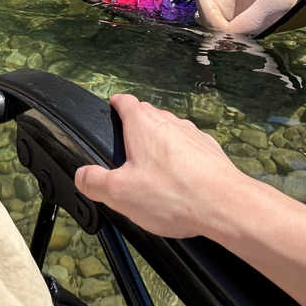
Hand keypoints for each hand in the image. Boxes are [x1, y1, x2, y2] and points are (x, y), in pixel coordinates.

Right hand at [74, 94, 243, 237]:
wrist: (224, 204)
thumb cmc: (172, 194)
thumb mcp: (120, 193)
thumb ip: (94, 182)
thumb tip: (81, 175)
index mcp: (143, 124)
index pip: (125, 102)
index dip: (115, 104)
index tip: (111, 107)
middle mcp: (168, 122)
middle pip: (148, 114)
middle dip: (135, 126)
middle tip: (126, 148)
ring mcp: (192, 134)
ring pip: (169, 130)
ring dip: (159, 143)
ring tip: (152, 169)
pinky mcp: (209, 150)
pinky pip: (188, 148)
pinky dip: (180, 158)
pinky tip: (179, 180)